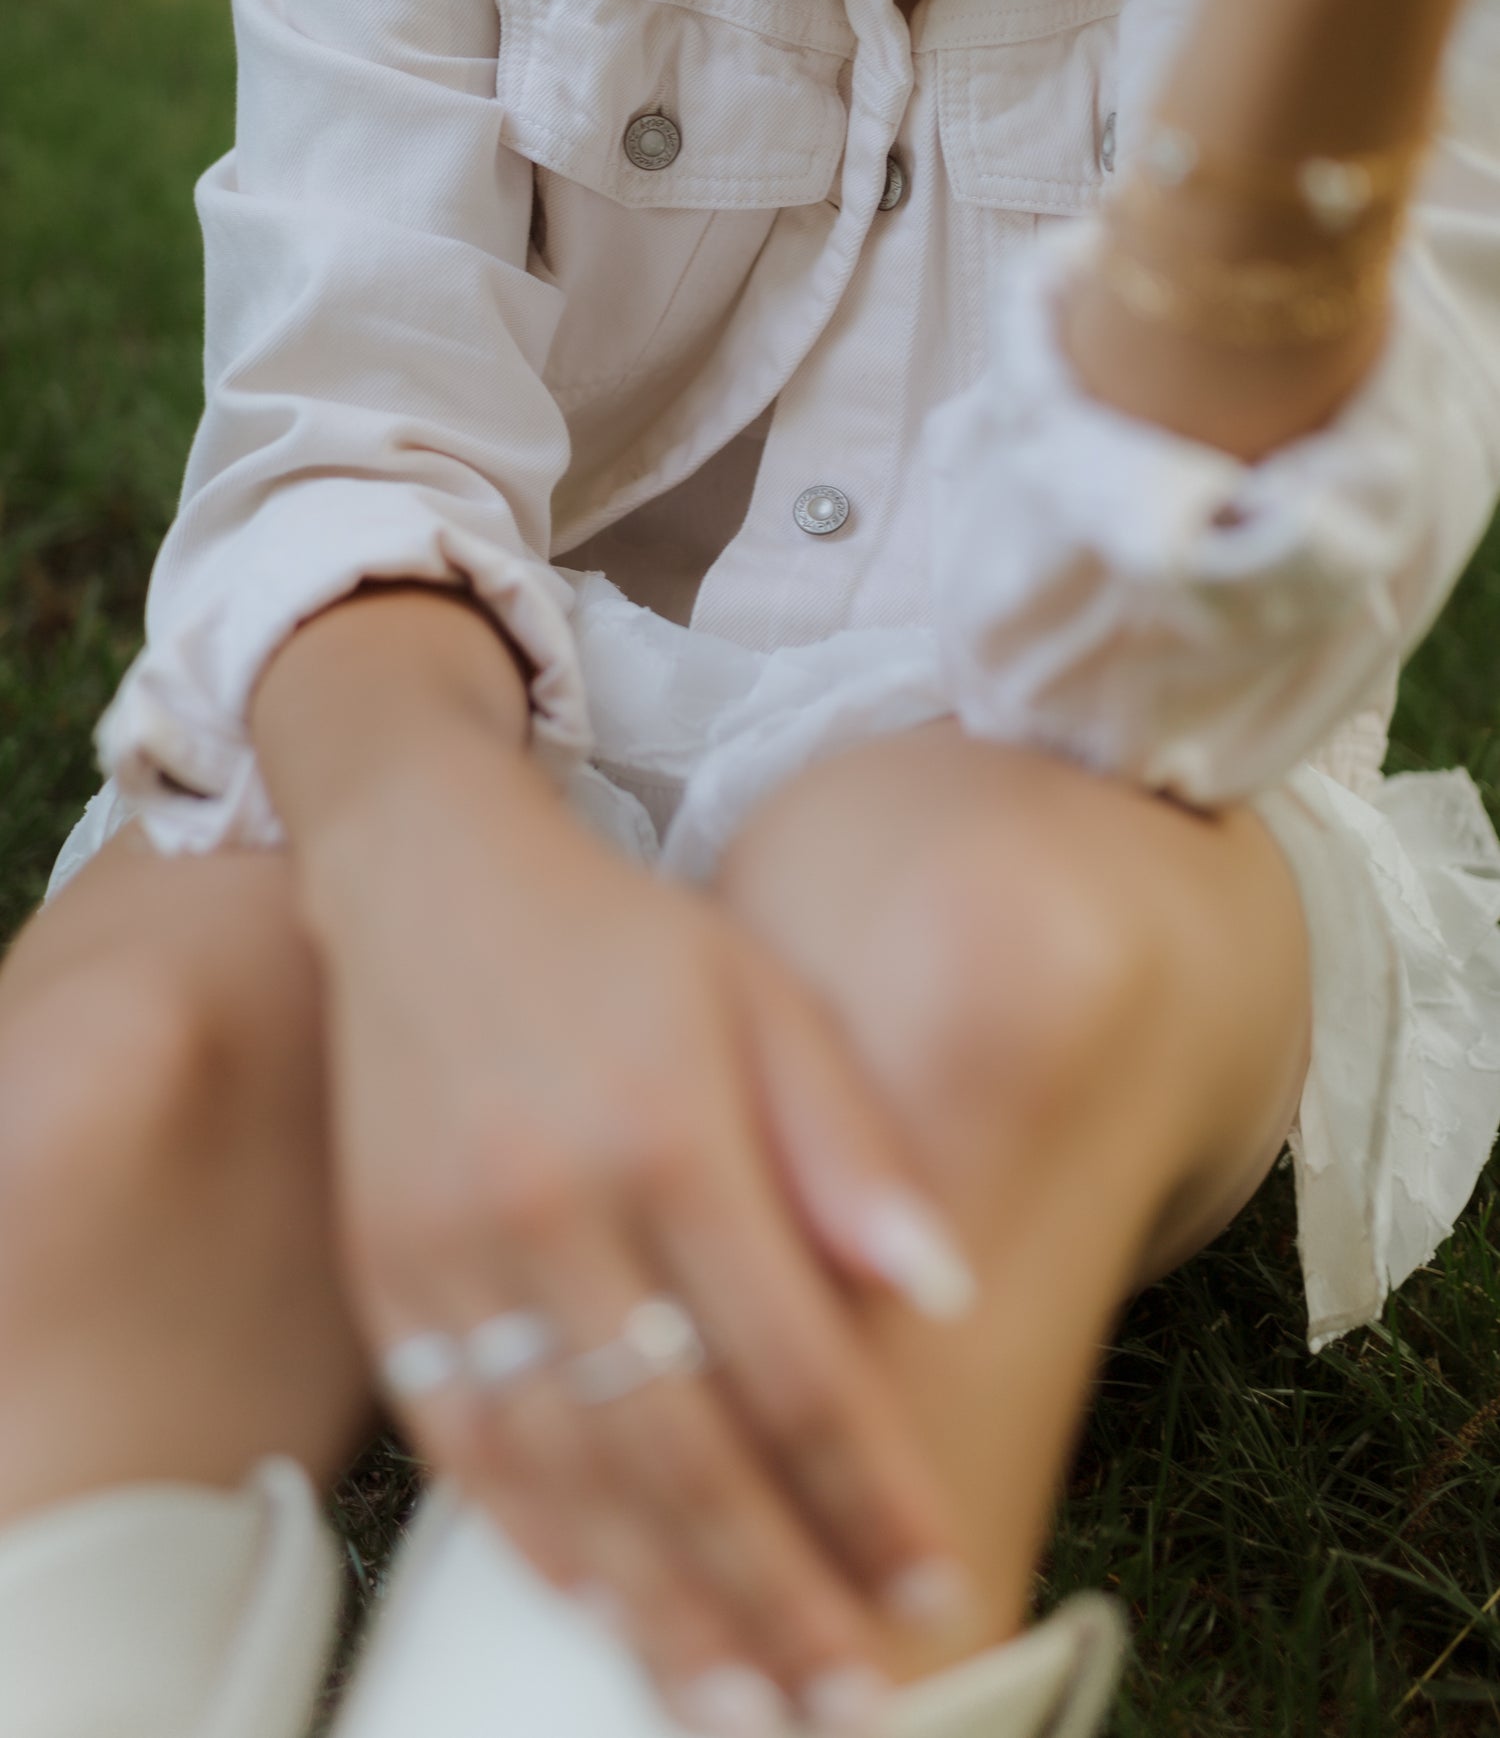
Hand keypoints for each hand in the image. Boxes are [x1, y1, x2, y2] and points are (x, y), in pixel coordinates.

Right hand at [306, 735, 977, 1732]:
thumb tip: (945, 1291)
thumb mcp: (763, 994)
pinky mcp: (385, 1268)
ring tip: (733, 1709)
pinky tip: (593, 1603)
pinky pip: (461, 1433)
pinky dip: (530, 1531)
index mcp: (672, 1132)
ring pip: (567, 1469)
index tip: (934, 1581)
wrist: (429, 878)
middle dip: (773, 1593)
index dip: (868, 1489)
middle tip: (844, 1708)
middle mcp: (558, 1205)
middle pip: (680, 1446)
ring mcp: (455, 1246)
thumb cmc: (624, 940)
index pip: (793, 1360)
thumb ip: (847, 1143)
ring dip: (656, 1602)